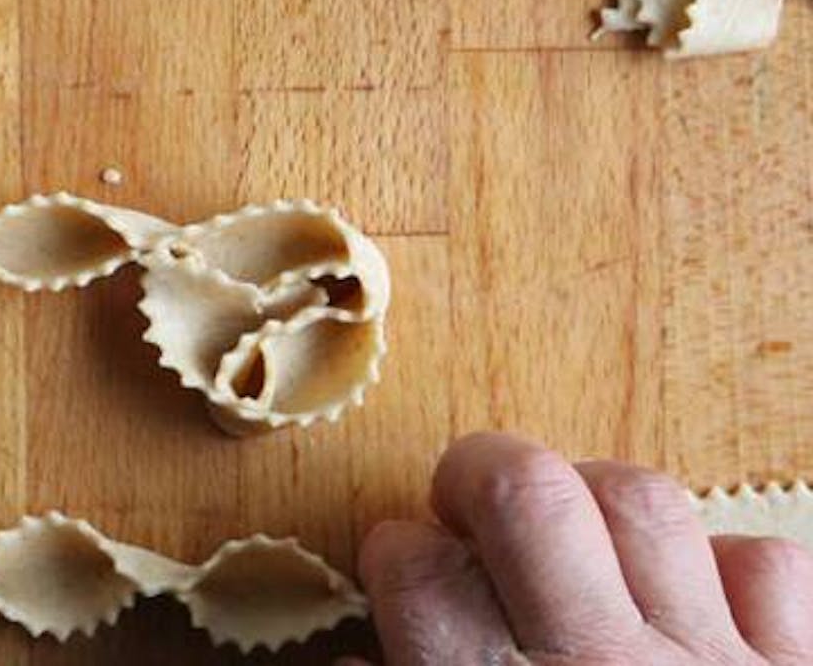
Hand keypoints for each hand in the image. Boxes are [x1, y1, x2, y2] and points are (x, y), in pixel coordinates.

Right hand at [354, 433, 812, 664]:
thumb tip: (349, 663)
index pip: (417, 571)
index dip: (394, 551)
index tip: (399, 558)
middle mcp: (594, 661)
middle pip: (524, 493)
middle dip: (478, 473)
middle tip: (463, 502)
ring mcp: (708, 660)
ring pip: (641, 504)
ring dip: (592, 505)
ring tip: (572, 533)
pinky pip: (771, 570)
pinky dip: (730, 569)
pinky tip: (694, 593)